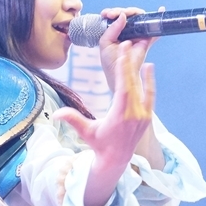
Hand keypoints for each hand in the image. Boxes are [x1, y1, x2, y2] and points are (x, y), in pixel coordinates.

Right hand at [53, 44, 154, 205]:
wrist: (116, 160)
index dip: (123, 69)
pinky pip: (150, 95)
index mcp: (120, 116)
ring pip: (142, 88)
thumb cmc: (99, 145)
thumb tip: (56, 114)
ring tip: (139, 52)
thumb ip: (73, 120)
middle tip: (128, 44)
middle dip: (129, 64)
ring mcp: (143, 116)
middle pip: (132, 84)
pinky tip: (149, 68)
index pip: (123, 88)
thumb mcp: (86, 132)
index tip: (123, 53)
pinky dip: (150, 82)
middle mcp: (134, 114)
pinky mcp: (147, 116)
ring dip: (141, 70)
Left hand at [97, 6, 157, 93]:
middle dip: (120, 11)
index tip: (106, 14)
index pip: (115, 17)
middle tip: (113, 14)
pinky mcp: (146, 39)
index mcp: (115, 31)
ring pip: (138, 17)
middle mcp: (126, 30)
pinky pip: (153, 28)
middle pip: (126, 14)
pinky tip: (161, 10)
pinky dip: (158, 19)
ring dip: (132, 11)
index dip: (111, 12)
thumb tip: (122, 16)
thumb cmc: (110, 61)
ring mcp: (137, 34)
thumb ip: (112, 29)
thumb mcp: (105, 43)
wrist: (120, 73)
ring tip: (125, 13)